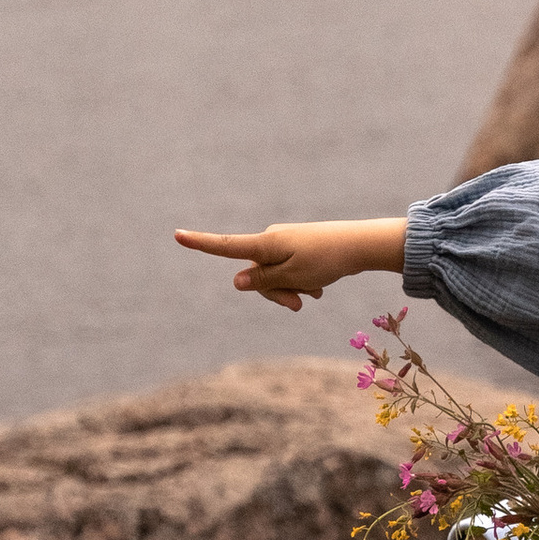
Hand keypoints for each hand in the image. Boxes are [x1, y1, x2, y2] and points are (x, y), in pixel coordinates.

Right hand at [174, 220, 405, 312]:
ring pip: (273, 277)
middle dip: (274, 293)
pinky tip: (318, 287)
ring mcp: (283, 244)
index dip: (200, 244)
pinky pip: (288, 273)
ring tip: (314, 293)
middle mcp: (270, 241)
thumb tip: (236, 280)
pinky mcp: (296, 249)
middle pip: (255, 275)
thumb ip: (264, 280)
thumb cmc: (327, 260)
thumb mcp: (293, 276)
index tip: (177, 234)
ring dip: (290, 290)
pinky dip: (300, 283)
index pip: (226, 246)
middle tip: (299, 305)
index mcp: (265, 244)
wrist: (361, 246)